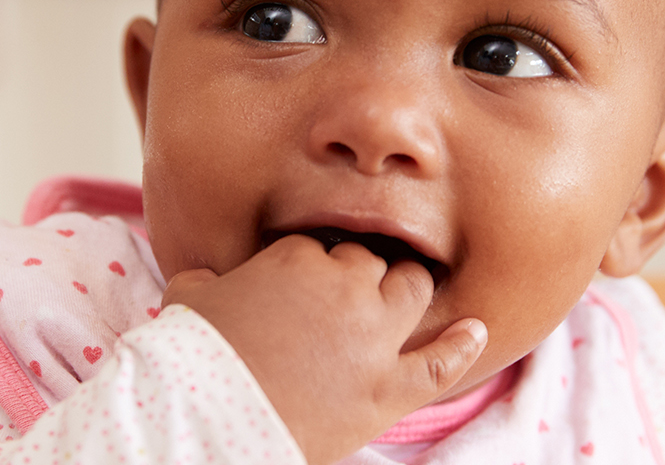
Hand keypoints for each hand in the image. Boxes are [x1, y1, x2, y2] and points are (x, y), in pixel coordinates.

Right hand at [163, 235, 488, 464]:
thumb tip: (203, 279)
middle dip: (360, 275)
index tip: (303, 285)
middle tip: (345, 298)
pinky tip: (475, 332)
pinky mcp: (386, 389)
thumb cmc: (190, 356)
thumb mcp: (188, 298)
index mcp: (296, 258)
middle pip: (370, 264)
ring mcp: (372, 338)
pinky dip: (461, 345)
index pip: (319, 247)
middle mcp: (345, 287)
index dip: (313, 267)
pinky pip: (439, 362)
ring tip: (401, 299)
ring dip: (406, 292)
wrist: (205, 418)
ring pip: (411, 292)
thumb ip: (205, 278)